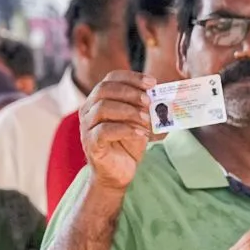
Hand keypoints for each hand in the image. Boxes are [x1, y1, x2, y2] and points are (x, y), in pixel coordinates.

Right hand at [81, 70, 156, 189]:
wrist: (119, 172)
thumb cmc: (128, 143)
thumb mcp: (139, 121)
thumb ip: (146, 107)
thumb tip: (161, 94)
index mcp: (99, 99)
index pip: (111, 78)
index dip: (132, 77)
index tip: (152, 82)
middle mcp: (89, 109)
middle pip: (104, 90)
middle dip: (130, 92)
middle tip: (149, 101)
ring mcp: (87, 126)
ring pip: (103, 108)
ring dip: (129, 111)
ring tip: (147, 119)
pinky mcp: (91, 143)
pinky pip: (104, 131)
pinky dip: (126, 129)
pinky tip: (141, 133)